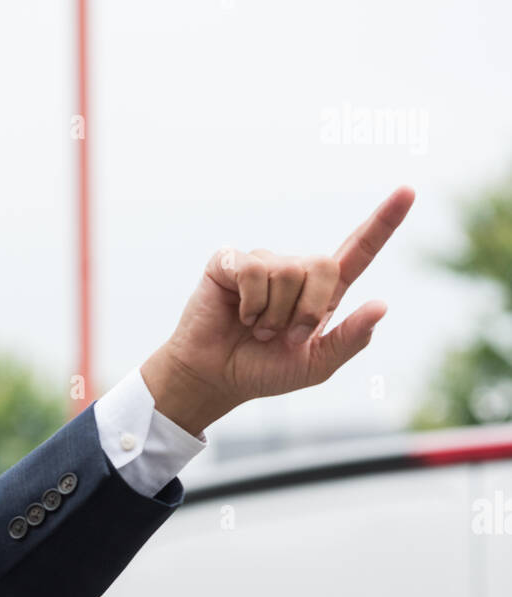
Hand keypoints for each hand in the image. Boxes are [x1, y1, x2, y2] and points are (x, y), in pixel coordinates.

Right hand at [141, 186, 415, 435]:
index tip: (408, 191)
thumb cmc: (263, 372)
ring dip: (274, 314)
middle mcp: (295, 270)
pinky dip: (250, 304)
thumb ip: (349, 340)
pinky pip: (253, 271)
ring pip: (288, 272)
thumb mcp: (315, 366)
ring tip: (257, 328)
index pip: (358, 251)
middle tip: (285, 336)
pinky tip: (238, 315)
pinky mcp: (231, 261)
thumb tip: (382, 304)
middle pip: (324, 265)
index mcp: (321, 293)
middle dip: (307, 310)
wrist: (216, 379)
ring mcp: (263, 262)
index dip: (383, 222)